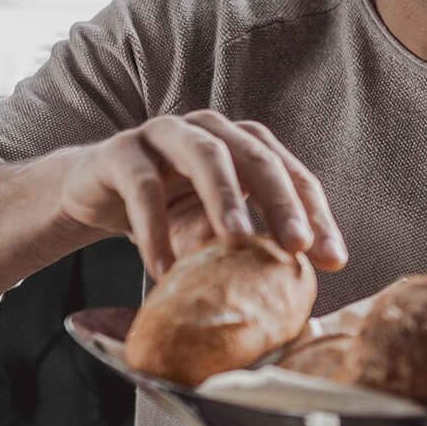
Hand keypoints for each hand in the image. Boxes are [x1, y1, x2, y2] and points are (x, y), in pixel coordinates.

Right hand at [49, 111, 346, 277]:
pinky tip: (164, 268)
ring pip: (205, 156)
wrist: (92, 193)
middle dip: (281, 203)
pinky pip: (143, 186)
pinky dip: (156, 228)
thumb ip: (247, 247)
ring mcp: (166, 133)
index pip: (293, 176)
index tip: (334, 261)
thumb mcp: (211, 229)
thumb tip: (289, 295)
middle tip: (298, 246)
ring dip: (226, 198)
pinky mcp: (121, 150)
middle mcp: (212, 130)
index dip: (317, 216)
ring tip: (239, 241)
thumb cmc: (167, 210)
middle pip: (257, 157)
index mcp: (246, 144)